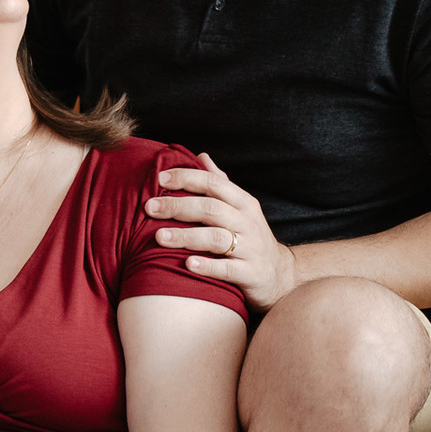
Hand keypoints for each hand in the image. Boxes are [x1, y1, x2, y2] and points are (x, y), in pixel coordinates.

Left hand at [146, 154, 297, 311]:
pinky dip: (207, 266)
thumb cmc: (250, 238)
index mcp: (243, 203)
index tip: (160, 179)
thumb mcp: (241, 209)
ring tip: (160, 236)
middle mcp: (248, 223)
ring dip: (186, 236)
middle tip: (150, 208)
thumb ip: (221, 184)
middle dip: (178, 206)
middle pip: (212, 209)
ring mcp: (251, 249)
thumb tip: (201, 156)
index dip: (187, 178)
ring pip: (217, 238)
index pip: (214, 183)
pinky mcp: (251, 274)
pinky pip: (227, 269)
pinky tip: (188, 264)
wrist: (280, 275)